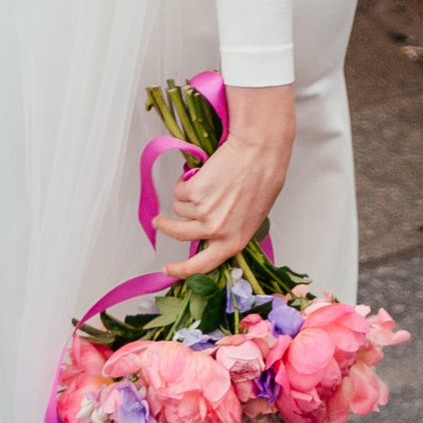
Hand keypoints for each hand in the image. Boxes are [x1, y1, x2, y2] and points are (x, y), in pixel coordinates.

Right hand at [157, 84, 295, 280]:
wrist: (259, 152)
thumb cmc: (262, 179)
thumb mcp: (249, 218)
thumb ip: (228, 232)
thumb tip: (210, 235)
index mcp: (233, 242)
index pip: (201, 266)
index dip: (181, 270)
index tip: (168, 269)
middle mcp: (216, 231)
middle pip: (179, 235)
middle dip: (165, 227)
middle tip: (159, 221)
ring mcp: (203, 212)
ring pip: (178, 209)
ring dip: (184, 197)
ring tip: (202, 184)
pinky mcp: (194, 192)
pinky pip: (179, 190)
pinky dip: (185, 181)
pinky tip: (201, 173)